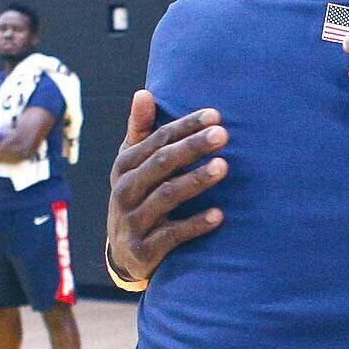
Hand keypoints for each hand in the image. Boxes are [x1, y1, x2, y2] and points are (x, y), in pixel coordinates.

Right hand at [107, 91, 227, 283]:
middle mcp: (125, 190)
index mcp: (125, 165)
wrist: (126, 255)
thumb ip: (140, 131)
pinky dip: (195, 224)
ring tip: (223, 167)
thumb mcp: (133, 166)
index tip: (215, 116)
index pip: (158, 140)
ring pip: (167, 196)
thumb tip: (144, 93)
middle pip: (162, 163)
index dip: (186, 127)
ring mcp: (134, 220)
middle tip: (223, 135)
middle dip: (192, 147)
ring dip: (196, 180)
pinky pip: (172, 235)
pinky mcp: (145, 249)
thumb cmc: (138, 197)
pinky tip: (219, 215)